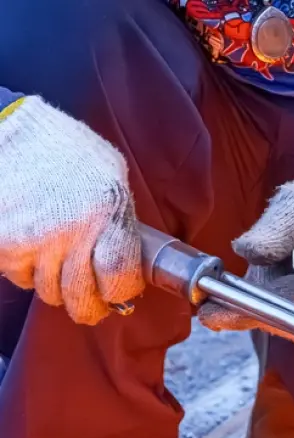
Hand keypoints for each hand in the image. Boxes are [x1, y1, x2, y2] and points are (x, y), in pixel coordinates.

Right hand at [0, 97, 141, 323]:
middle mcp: (71, 233)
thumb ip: (123, 222)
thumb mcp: (113, 177)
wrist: (9, 129)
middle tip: (91, 301)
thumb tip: (133, 266)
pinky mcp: (4, 245)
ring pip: (50, 292)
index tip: (118, 292)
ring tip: (59, 260)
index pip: (119, 281)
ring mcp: (34, 242)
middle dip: (89, 305)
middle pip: (82, 299)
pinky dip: (28, 271)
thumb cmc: (68, 152)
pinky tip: (34, 247)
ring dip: (56, 284)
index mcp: (107, 216)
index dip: (120, 293)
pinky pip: (20, 278)